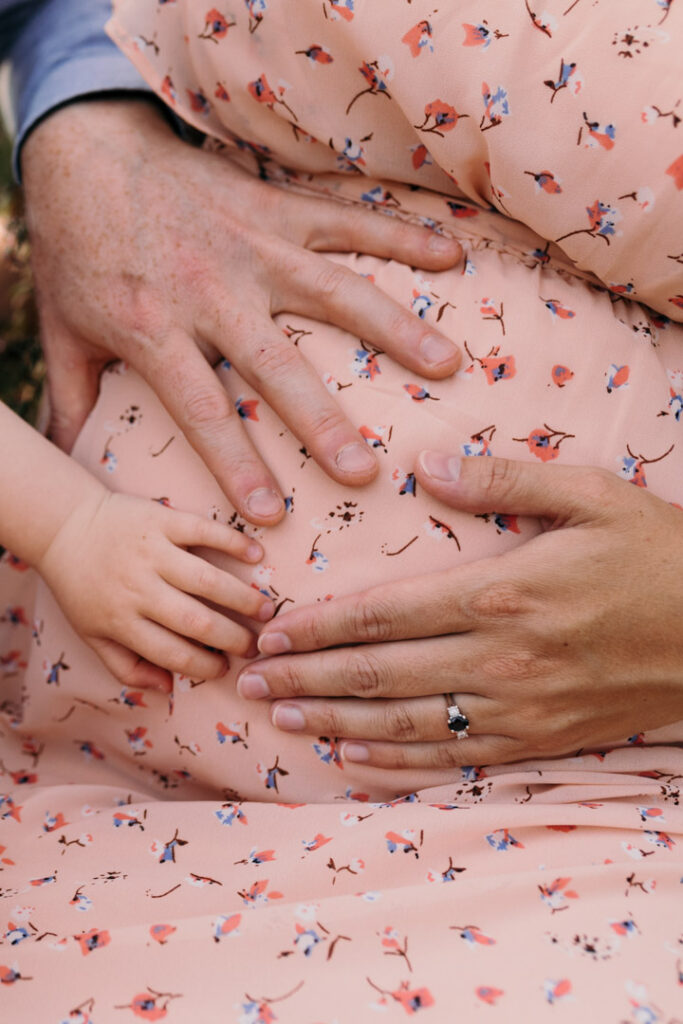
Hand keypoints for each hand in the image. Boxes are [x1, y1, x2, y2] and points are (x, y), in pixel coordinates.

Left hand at [22, 98, 461, 524]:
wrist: (86, 151)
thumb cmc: (78, 250)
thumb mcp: (61, 331)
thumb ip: (71, 400)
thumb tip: (65, 464)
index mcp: (156, 329)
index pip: (201, 409)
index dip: (236, 464)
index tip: (272, 515)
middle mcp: (212, 290)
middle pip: (275, 364)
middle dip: (322, 421)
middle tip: (365, 471)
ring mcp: (252, 245)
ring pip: (331, 292)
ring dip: (392, 328)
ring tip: (445, 365)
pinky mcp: (276, 207)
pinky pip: (346, 220)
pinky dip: (399, 237)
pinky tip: (448, 258)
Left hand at [38, 489, 272, 692]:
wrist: (64, 525)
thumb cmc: (82, 586)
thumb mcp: (92, 634)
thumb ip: (126, 666)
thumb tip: (167, 686)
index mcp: (120, 620)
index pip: (171, 652)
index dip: (204, 666)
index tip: (226, 669)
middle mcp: (137, 588)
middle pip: (195, 620)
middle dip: (233, 637)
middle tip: (257, 644)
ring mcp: (150, 551)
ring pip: (206, 579)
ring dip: (241, 597)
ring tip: (266, 611)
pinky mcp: (160, 519)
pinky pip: (203, 530)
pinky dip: (232, 541)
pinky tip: (255, 555)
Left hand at [244, 454, 682, 768]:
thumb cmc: (653, 553)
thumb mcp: (588, 493)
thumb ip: (503, 478)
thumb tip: (428, 466)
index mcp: (499, 592)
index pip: (381, 614)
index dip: (317, 626)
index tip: (270, 630)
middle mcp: (496, 659)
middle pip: (377, 674)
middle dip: (305, 678)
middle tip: (248, 679)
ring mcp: (515, 709)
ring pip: (403, 723)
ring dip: (335, 722)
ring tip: (283, 719)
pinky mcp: (537, 739)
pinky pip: (452, 758)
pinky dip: (396, 764)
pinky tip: (354, 761)